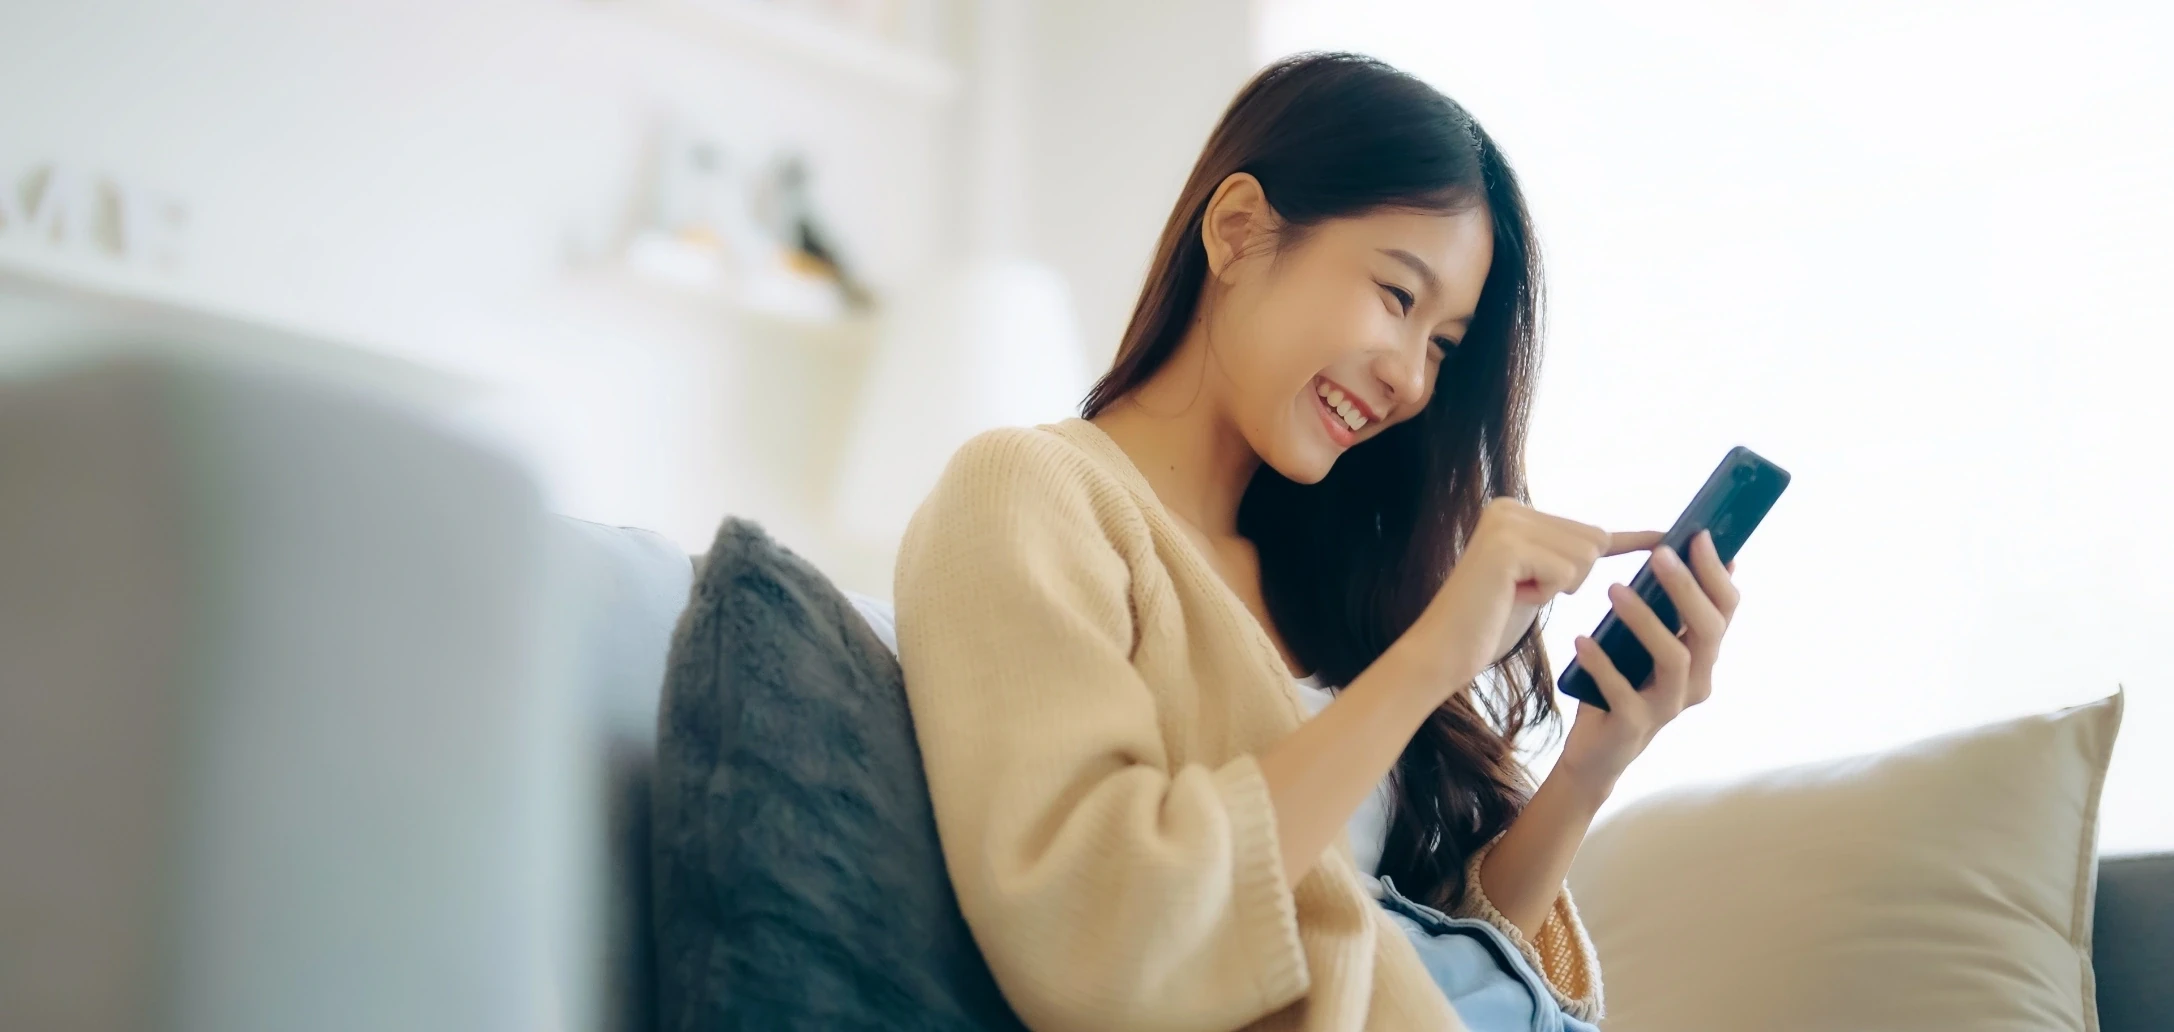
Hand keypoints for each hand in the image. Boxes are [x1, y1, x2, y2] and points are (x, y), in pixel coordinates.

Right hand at [1413, 497, 1663, 694]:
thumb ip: (1567, 555)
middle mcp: (1508, 508)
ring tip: (1516, 594)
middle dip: (1572, 577)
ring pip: (1585, 555)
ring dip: (1560, 585)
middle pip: (1592, 540)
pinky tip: (1512, 596)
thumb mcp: (1539, 580)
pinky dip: (1548, 592)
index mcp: (1515, 510)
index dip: (1625, 541)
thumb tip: (1611, 537)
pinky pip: (1567, 572)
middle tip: (1524, 592)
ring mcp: (1506, 524)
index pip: (1588, 529)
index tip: (1667, 534)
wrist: (1442, 652)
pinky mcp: (1507, 547)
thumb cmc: (1489, 624)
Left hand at [1557, 528, 1740, 796]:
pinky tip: (1582, 640)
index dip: (1716, 573)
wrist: (1597, 751)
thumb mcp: (1645, 643)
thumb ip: (1664, 609)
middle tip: (1660, 555)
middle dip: (1687, 589)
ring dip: (1646, 620)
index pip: (1725, 611)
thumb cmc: (1622, 685)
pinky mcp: (1634, 725)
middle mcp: (1696, 682)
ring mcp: (1667, 706)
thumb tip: (1680, 551)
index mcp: (1703, 657)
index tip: (1699, 536)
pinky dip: (1603, 664)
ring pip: (1674, 659)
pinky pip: (1623, 692)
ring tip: (1614, 589)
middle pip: (1707, 631)